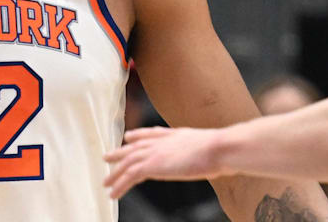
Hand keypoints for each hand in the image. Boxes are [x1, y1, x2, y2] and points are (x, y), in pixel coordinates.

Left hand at [103, 126, 223, 198]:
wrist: (218, 148)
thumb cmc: (221, 149)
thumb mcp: (209, 144)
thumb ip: (203, 147)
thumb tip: (214, 151)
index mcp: (174, 135)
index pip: (150, 133)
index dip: (138, 135)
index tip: (128, 137)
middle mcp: (160, 141)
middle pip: (133, 147)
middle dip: (119, 153)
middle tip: (107, 157)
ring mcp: (155, 153)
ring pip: (127, 163)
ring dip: (115, 174)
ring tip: (106, 184)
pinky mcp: (152, 166)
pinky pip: (129, 176)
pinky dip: (119, 185)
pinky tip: (113, 194)